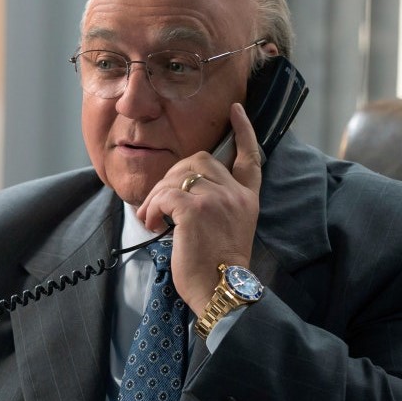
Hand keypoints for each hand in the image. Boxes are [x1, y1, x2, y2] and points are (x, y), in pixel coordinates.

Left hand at [136, 103, 262, 314]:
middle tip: (160, 202)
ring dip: (157, 195)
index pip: (250, 156)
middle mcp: (236, 194)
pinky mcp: (196, 210)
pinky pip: (166, 195)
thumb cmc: (217, 267)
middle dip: (173, 175)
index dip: (243, 132)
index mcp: (247, 198)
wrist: (221, 290)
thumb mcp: (229, 228)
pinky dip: (153, 208)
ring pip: (178, 176)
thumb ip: (218, 203)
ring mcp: (217, 199)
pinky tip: (154, 224)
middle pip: (200, 160)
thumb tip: (184, 189)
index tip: (236, 110)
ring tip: (152, 217)